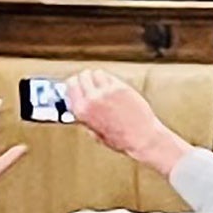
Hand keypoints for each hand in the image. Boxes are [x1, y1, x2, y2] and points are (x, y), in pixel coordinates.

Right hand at [61, 68, 184, 167]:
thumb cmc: (121, 139)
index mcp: (82, 111)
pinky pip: (110, 77)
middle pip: (82, 76)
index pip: (70, 85)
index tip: (77, 84)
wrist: (142, 138)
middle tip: (90, 84)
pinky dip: (110, 80)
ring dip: (97, 78)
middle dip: (85, 79)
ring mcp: (107, 92)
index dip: (74, 84)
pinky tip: (113, 88)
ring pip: (96, 73)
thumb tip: (78, 106)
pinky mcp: (121, 88)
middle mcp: (92, 99)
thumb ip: (84, 117)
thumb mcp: (94, 132)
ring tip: (102, 85)